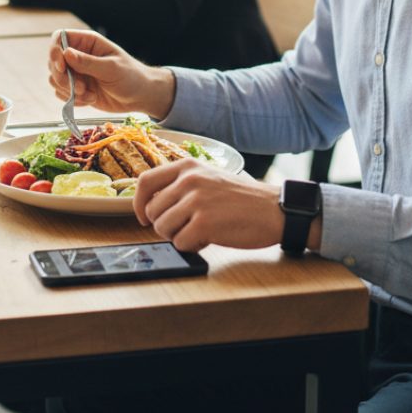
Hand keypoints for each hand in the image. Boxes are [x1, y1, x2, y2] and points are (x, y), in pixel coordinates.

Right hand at [47, 29, 176, 118]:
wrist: (140, 96)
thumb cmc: (131, 77)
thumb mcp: (111, 68)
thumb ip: (88, 62)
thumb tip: (66, 53)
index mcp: (88, 42)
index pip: (59, 38)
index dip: (55, 51)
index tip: (62, 67)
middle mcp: (79, 55)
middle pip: (53, 61)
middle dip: (62, 78)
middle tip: (80, 88)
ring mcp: (76, 72)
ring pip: (55, 79)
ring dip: (68, 91)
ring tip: (89, 95)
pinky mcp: (77, 88)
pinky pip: (62, 93)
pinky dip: (72, 100)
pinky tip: (90, 99)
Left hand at [134, 161, 283, 251]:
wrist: (274, 209)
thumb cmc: (242, 198)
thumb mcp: (208, 178)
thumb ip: (181, 185)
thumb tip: (151, 205)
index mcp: (187, 166)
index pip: (145, 181)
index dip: (138, 203)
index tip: (144, 217)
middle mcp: (188, 179)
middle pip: (152, 211)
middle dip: (165, 225)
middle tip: (187, 226)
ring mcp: (196, 200)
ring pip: (162, 228)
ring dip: (178, 236)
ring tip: (200, 230)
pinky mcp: (204, 222)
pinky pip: (180, 243)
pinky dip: (192, 246)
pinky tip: (209, 238)